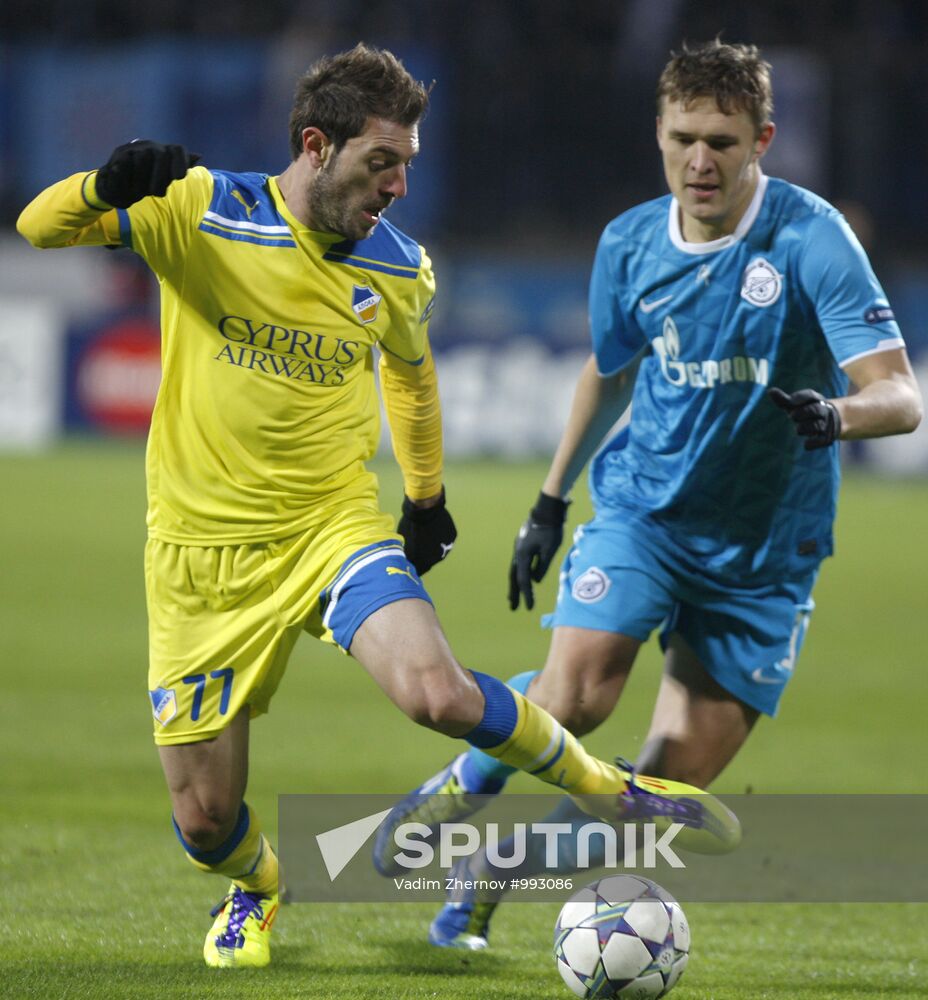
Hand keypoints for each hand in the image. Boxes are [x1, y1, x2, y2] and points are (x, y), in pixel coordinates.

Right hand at [95, 140, 200, 208]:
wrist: (119, 185)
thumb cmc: (147, 183)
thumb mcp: (165, 178)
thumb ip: (180, 168)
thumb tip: (198, 155)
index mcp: (165, 152)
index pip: (178, 150)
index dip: (180, 163)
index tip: (178, 177)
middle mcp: (150, 146)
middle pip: (161, 155)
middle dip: (159, 177)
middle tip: (155, 193)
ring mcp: (134, 148)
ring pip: (142, 159)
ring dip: (141, 181)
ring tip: (139, 192)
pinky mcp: (119, 154)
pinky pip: (125, 165)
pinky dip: (128, 180)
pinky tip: (127, 187)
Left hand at [398, 489, 456, 574]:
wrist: (424, 508)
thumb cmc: (410, 524)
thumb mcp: (404, 542)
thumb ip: (408, 553)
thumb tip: (408, 558)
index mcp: (423, 561)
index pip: (419, 570)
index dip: (415, 567)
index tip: (411, 562)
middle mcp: (436, 558)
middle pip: (430, 561)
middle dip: (424, 557)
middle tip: (419, 547)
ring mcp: (446, 547)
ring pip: (439, 550)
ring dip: (433, 547)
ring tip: (427, 535)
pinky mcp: (452, 537)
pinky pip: (446, 540)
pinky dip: (441, 537)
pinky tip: (435, 529)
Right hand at [508, 491, 568, 610]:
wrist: (546, 510)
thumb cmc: (551, 529)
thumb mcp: (550, 550)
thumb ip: (542, 566)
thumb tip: (535, 581)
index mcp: (523, 555)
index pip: (524, 579)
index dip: (527, 595)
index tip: (529, 608)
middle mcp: (518, 553)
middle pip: (514, 577)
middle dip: (514, 593)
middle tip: (513, 608)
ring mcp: (519, 548)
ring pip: (515, 570)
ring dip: (515, 585)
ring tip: (513, 598)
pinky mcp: (523, 545)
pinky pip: (519, 564)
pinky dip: (519, 574)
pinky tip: (523, 579)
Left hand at [768, 387, 841, 449]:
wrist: (829, 422)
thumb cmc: (806, 411)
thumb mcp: (796, 405)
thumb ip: (784, 400)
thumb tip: (770, 391)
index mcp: (816, 399)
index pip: (809, 395)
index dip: (798, 398)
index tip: (790, 401)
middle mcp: (824, 410)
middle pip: (815, 409)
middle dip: (801, 413)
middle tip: (792, 416)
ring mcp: (827, 423)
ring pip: (817, 425)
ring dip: (804, 428)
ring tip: (798, 429)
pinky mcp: (827, 437)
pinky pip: (821, 440)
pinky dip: (811, 443)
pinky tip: (806, 444)